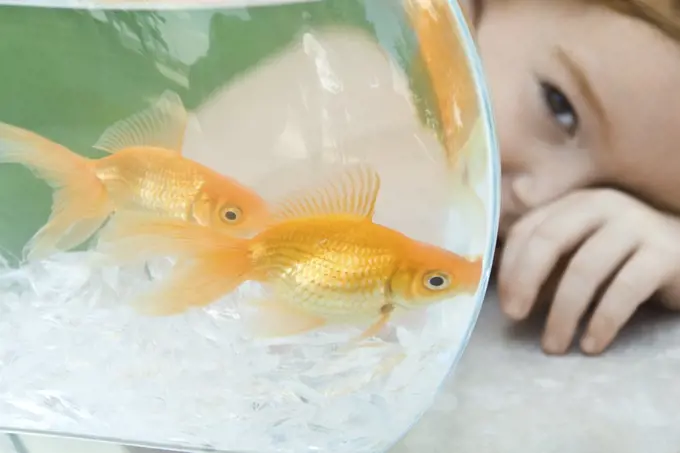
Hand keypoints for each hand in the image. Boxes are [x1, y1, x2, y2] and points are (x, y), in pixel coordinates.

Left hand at [498, 188, 679, 354]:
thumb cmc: (626, 258)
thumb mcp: (581, 255)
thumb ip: (549, 265)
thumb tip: (510, 296)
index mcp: (575, 203)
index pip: (528, 229)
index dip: (509, 267)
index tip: (506, 304)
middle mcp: (603, 205)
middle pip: (549, 239)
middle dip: (526, 281)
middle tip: (515, 318)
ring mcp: (636, 225)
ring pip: (584, 269)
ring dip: (563, 313)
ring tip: (553, 345)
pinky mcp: (665, 253)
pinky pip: (624, 290)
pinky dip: (602, 321)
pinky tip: (591, 345)